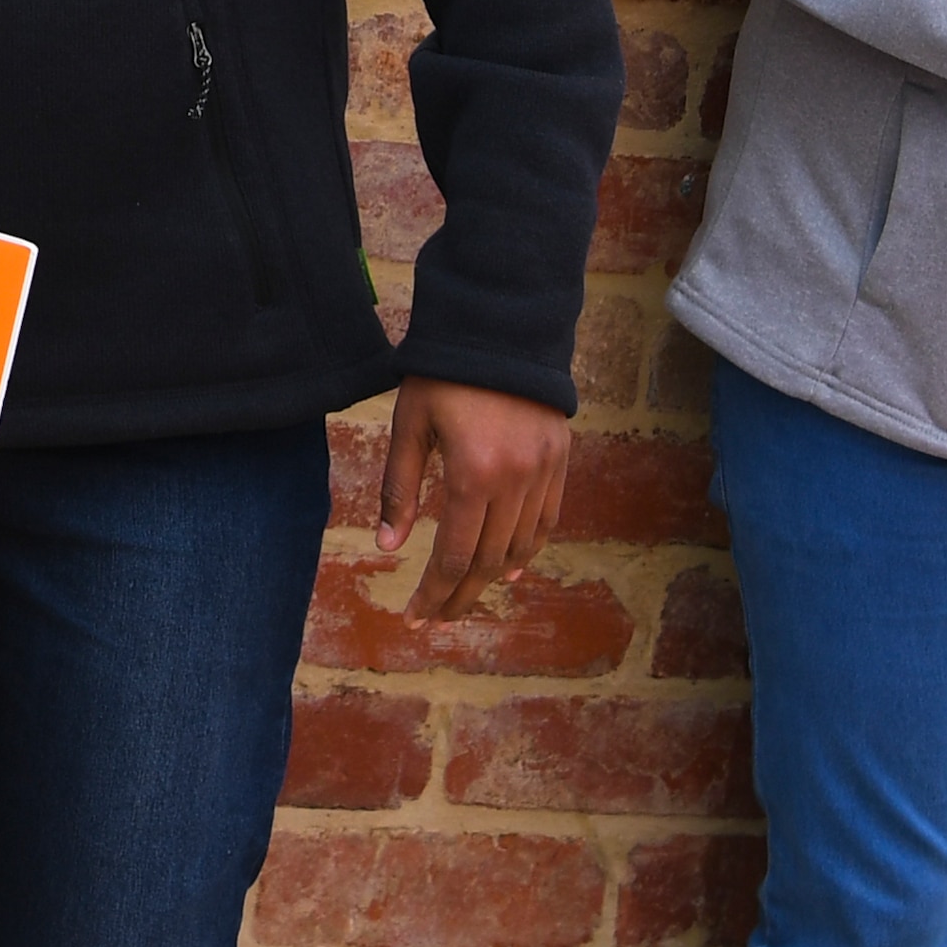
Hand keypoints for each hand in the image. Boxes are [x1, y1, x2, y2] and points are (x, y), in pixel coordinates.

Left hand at [379, 375, 570, 619]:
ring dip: (492, 579)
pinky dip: (527, 549)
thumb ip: (399, 489)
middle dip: (459, 596)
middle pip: (487, 561)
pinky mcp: (558, 460)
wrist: (499, 328)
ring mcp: (542, 472)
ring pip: (520, 546)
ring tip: (464, 598)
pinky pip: (547, 521)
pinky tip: (507, 567)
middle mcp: (514, 481)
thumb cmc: (443, 374)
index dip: (434, 593)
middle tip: (436, 618)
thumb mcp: (410, 425)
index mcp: (472, 475)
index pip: (454, 556)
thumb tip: (388, 547)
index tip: (415, 616)